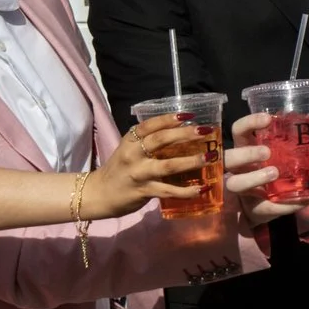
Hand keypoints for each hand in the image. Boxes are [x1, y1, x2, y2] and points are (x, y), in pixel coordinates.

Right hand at [84, 113, 210, 214]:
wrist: (98, 194)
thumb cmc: (119, 169)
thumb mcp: (128, 149)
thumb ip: (148, 141)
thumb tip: (180, 133)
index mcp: (130, 140)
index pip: (149, 125)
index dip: (169, 119)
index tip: (188, 115)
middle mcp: (133, 154)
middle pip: (161, 140)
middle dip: (185, 134)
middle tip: (206, 131)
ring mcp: (139, 173)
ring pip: (168, 165)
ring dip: (191, 161)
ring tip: (210, 157)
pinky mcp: (144, 191)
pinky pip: (169, 191)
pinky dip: (187, 191)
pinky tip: (202, 188)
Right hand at [224, 111, 300, 226]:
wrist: (272, 205)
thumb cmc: (277, 171)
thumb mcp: (284, 155)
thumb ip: (295, 144)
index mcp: (245, 149)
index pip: (238, 131)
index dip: (249, 123)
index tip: (267, 119)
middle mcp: (238, 168)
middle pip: (229, 158)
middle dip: (246, 154)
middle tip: (267, 152)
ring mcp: (243, 190)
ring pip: (235, 184)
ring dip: (255, 178)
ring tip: (274, 173)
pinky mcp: (253, 210)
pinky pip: (264, 208)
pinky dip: (283, 206)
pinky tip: (300, 201)